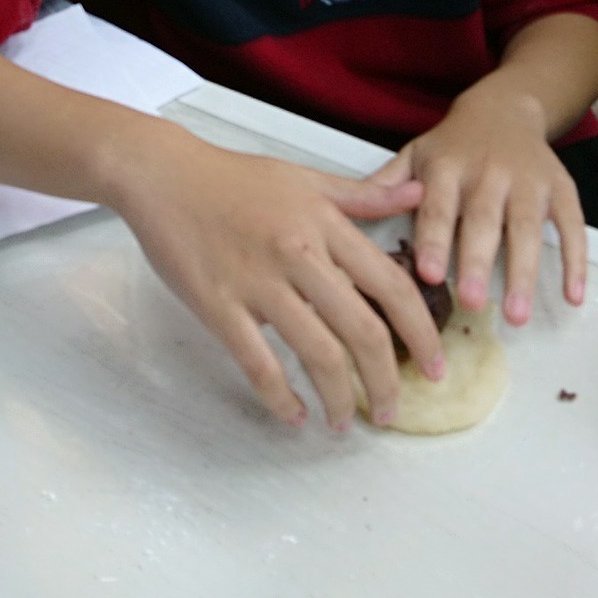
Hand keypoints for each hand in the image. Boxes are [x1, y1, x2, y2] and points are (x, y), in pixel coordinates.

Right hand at [108, 128, 444, 429]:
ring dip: (339, 399)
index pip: (390, 286)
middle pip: (362, 331)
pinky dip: (280, 398)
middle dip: (386, 381)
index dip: (420, 332)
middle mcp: (299, 255)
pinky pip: (258, 364)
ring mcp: (258, 283)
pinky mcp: (218, 305)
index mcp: (325, 225)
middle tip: (393, 411)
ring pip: (317, 355)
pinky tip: (294, 415)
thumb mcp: (305, 178)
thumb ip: (363, 196)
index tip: (435, 365)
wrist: (163, 174)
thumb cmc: (232, 177)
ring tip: (345, 422)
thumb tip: (417, 196)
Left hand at [373, 79, 586, 324]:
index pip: (439, 206)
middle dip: (478, 263)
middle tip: (472, 304)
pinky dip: (576, 261)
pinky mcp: (561, 189)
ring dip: (524, 273)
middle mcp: (489, 173)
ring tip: (516, 315)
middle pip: (485, 221)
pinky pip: (572, 226)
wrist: (506, 107)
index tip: (428, 275)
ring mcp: (529, 181)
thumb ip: (386, 186)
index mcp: (448, 167)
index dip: (434, 240)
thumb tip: (342, 215)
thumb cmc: (453, 145)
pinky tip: (572, 297)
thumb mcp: (416, 154)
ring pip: (528, 229)